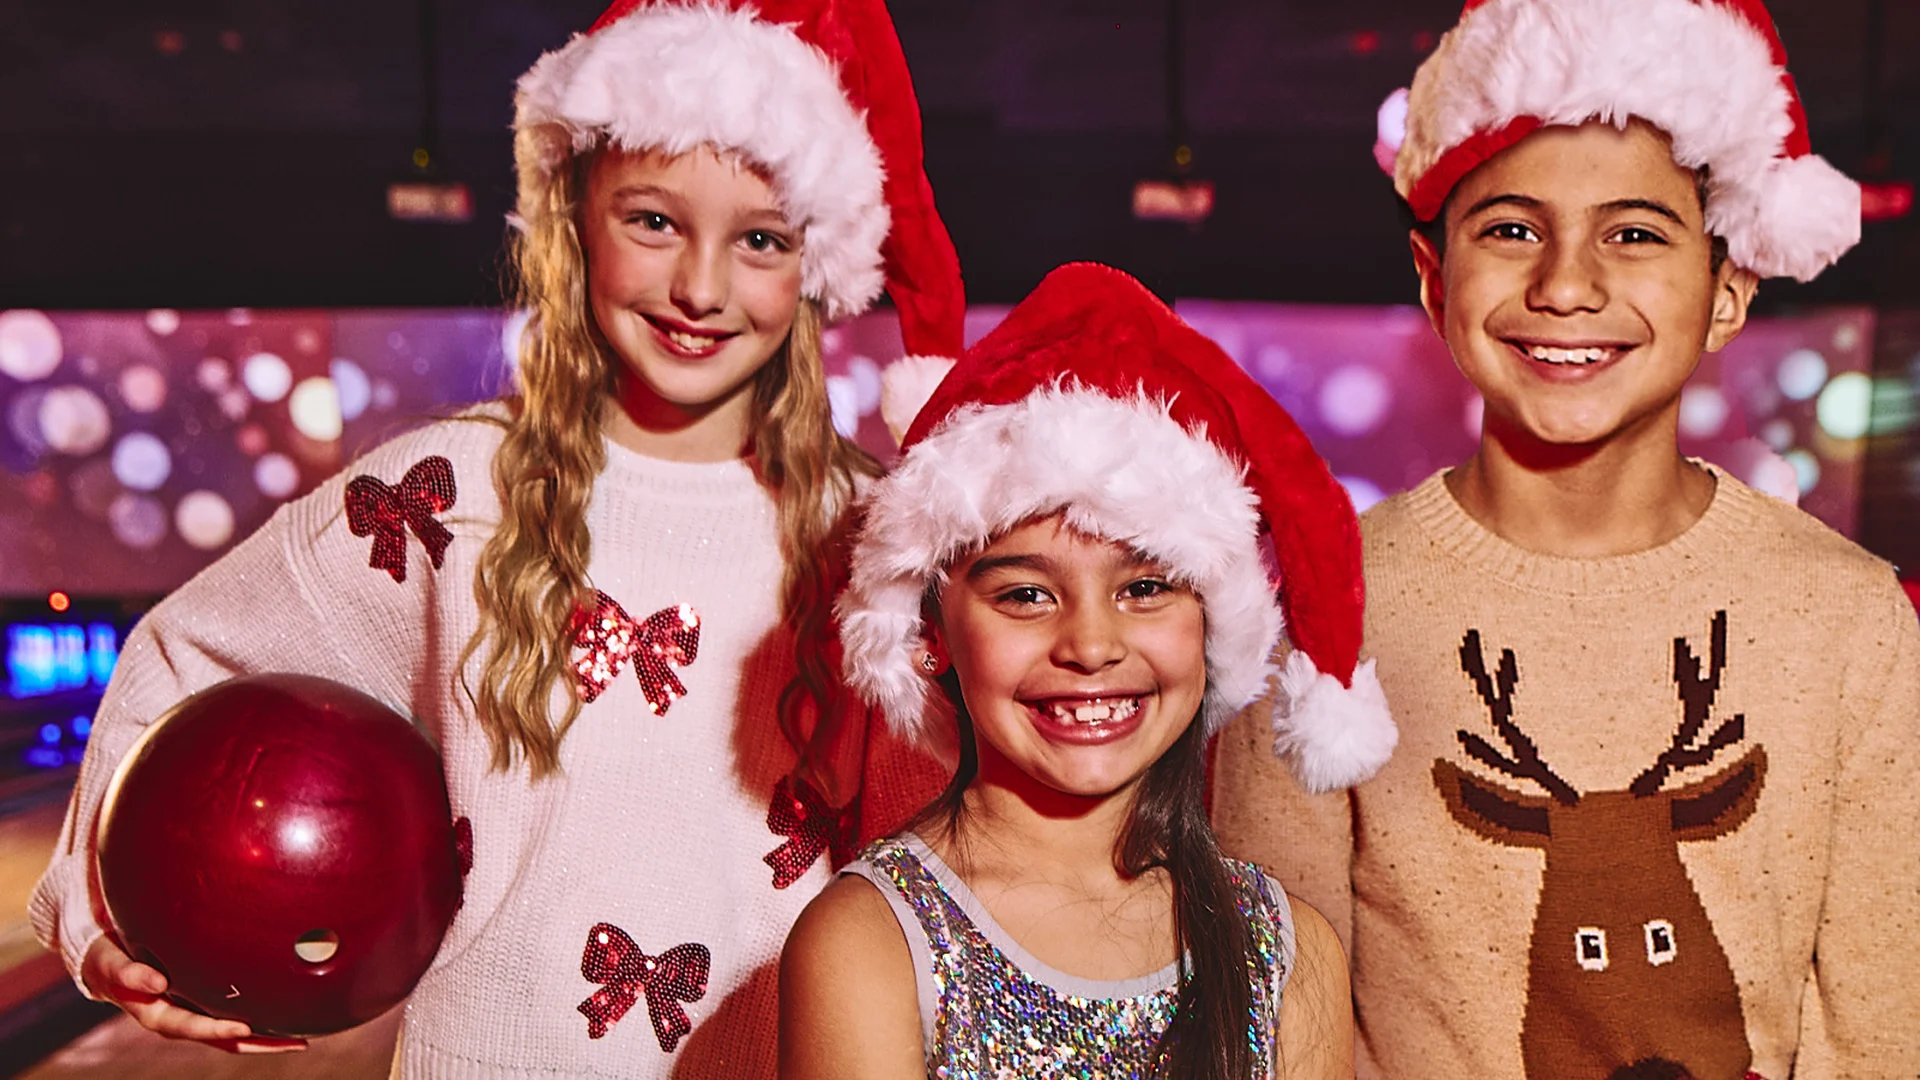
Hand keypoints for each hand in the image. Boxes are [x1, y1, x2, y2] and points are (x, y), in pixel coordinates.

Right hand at [81, 935, 307, 1052]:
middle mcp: (180, 1020)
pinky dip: (258, 1021)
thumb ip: (129, 974)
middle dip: (259, 1044)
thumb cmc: (109, 961)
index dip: (217, 1029)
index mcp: (158, 1015)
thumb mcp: (111, 965)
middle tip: (294, 1043)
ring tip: (301, 1039)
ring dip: (265, 1039)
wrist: (106, 964)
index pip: (193, 1027)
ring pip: (233, 1034)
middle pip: (223, 1039)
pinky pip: (233, 1016)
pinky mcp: (202, 1004)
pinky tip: (285, 1015)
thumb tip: (159, 983)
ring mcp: (193, 1014)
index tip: (244, 1028)